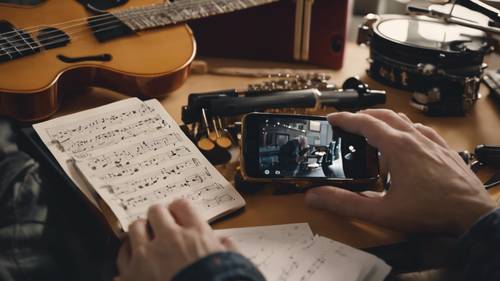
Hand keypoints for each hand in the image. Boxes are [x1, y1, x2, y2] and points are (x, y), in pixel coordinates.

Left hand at [116, 199, 236, 280]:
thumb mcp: (232, 265)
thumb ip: (227, 249)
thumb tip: (223, 241)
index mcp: (196, 235)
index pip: (182, 205)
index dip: (180, 210)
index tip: (179, 216)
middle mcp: (169, 240)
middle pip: (156, 211)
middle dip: (158, 217)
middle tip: (161, 227)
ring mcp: (146, 258)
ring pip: (134, 229)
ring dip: (140, 234)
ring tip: (146, 243)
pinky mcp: (130, 277)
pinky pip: (122, 258)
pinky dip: (128, 259)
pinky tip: (134, 264)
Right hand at [305, 109, 495, 235]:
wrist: (473, 216)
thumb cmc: (433, 212)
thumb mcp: (381, 211)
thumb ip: (345, 204)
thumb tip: (316, 197)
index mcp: (398, 147)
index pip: (364, 123)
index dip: (345, 119)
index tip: (333, 118)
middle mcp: (415, 139)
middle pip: (383, 116)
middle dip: (362, 116)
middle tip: (349, 124)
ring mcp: (432, 142)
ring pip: (403, 120)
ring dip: (384, 121)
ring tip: (372, 131)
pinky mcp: (444, 149)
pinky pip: (421, 130)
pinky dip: (405, 129)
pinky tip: (405, 141)